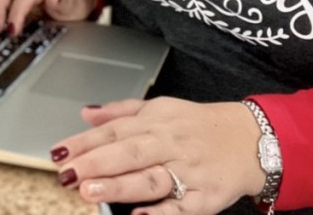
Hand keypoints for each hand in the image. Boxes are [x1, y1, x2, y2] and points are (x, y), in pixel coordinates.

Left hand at [51, 98, 266, 213]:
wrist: (252, 140)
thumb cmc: (200, 126)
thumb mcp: (161, 108)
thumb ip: (121, 111)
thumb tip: (86, 112)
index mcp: (157, 121)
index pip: (115, 130)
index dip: (85, 141)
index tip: (59, 152)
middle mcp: (170, 143)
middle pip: (130, 152)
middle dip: (96, 163)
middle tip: (69, 173)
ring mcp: (188, 171)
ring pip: (151, 178)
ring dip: (120, 186)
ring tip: (90, 191)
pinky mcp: (205, 197)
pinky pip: (181, 207)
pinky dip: (160, 212)